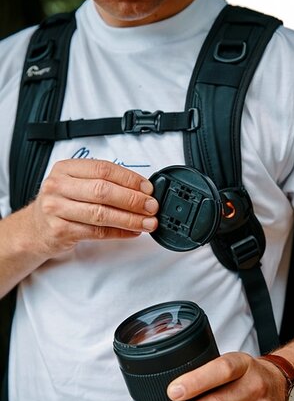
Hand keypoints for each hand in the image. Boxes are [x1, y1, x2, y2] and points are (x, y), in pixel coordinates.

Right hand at [27, 158, 158, 256]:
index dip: (129, 179)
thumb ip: (103, 182)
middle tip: (151, 206)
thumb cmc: (61, 204)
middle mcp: (59, 186)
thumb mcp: (75, 184)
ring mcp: (57, 209)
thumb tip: (141, 190)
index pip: (103, 169)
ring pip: (102, 214)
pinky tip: (132, 231)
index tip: (147, 188)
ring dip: (130, 219)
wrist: (35, 228)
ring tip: (147, 222)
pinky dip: (119, 232)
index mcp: (66, 169)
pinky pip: (98, 232)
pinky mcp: (61, 231)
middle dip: (133, 200)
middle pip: (103, 191)